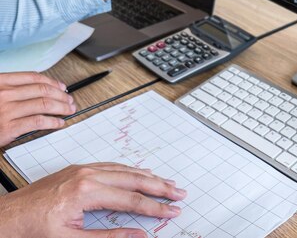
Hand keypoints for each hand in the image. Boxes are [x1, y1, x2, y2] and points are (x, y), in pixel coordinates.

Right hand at [0, 72, 74, 146]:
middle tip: (70, 100)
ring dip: (61, 107)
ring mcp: (7, 110)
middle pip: (42, 90)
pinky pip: (38, 122)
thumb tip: (36, 87)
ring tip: (68, 110)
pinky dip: (53, 122)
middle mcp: (4, 94)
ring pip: (44, 104)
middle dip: (61, 95)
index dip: (52, 81)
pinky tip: (59, 123)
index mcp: (0, 82)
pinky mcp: (9, 128)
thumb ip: (10, 89)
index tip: (62, 87)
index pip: (33, 78)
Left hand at [0, 163, 186, 237]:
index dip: (155, 207)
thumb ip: (108, 237)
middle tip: (179, 193)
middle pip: (134, 178)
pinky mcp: (78, 168)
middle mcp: (87, 174)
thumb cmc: (32, 228)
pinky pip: (111, 165)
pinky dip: (130, 170)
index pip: (131, 199)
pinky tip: (139, 174)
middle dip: (159, 186)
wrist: (6, 217)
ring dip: (148, 176)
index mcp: (86, 191)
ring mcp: (82, 168)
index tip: (172, 211)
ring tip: (167, 183)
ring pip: (125, 169)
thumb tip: (138, 236)